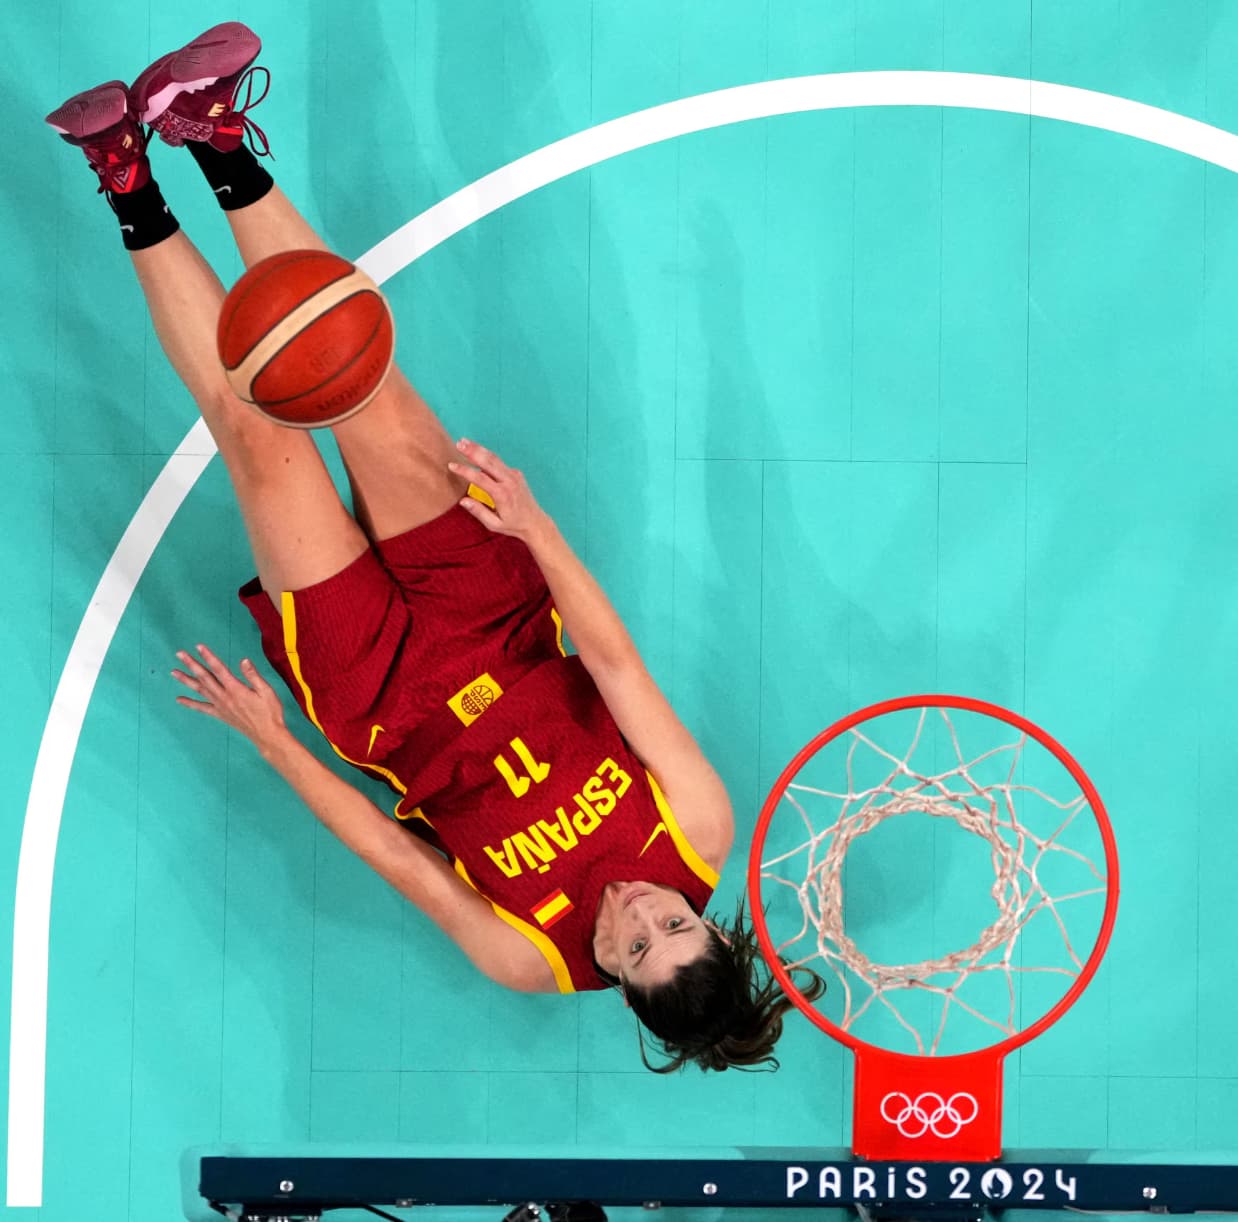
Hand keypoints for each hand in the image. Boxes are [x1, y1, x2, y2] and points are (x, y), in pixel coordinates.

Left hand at [172, 644, 287, 752]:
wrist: (266, 734)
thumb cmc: (270, 712)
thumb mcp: (266, 691)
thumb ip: (253, 675)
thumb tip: (243, 660)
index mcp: (236, 689)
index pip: (219, 669)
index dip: (208, 657)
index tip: (198, 646)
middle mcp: (224, 697)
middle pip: (205, 677)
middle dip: (192, 664)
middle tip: (179, 654)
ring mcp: (220, 706)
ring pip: (200, 690)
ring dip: (186, 680)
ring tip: (174, 672)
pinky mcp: (220, 714)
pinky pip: (202, 708)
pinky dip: (190, 703)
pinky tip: (179, 699)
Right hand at [449, 438, 549, 541]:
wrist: (535, 522)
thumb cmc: (513, 525)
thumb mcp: (494, 524)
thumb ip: (478, 512)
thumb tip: (463, 500)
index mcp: (502, 495)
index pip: (480, 478)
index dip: (465, 471)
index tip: (452, 465)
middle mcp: (509, 482)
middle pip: (488, 462)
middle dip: (473, 451)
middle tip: (459, 444)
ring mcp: (514, 475)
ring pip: (494, 458)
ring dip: (479, 449)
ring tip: (465, 442)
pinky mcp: (516, 473)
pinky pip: (500, 463)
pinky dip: (487, 456)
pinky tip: (477, 451)